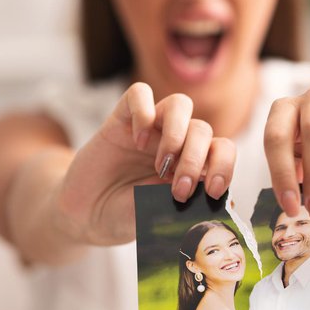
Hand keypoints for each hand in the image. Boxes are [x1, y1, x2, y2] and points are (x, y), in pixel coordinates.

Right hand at [53, 83, 235, 245]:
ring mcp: (150, 128)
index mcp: (192, 165)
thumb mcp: (156, 214)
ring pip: (180, 104)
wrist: (85, 214)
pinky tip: (137, 141)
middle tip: (179, 189)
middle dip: (195, 159)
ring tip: (160, 164)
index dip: (224, 165)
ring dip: (177, 132)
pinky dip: (144, 111)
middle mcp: (176, 142)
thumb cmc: (125, 215)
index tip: (211, 190)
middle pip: (202, 129)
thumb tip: (213, 196)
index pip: (222, 150)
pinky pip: (139, 94)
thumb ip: (180, 201)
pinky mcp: (122, 119)